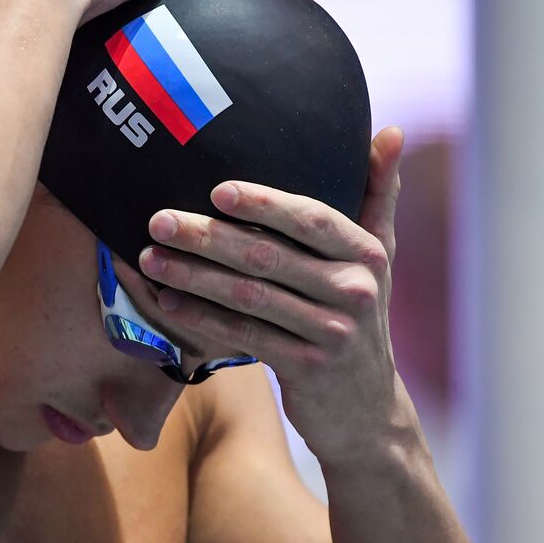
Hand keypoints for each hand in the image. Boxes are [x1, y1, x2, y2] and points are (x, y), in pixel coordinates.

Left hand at [139, 126, 408, 460]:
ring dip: (194, 275)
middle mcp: (355, 291)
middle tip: (158, 219)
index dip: (264, 204)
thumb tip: (390, 130)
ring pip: (250, 296)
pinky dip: (202, 317)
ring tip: (152, 257)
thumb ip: (379, 195)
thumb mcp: (377, 260)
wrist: (368, 412)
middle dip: (208, 236)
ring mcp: (332, 333)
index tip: (216, 189)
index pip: (312, 219)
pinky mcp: (307, 370)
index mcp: (367, 254)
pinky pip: (244, 335)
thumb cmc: (358, 320)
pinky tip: (168, 301)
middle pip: (269, 256)